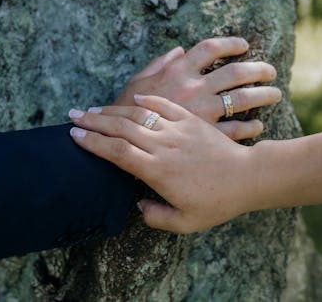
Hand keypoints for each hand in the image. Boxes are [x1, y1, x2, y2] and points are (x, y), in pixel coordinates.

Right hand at [68, 95, 259, 233]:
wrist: (248, 177)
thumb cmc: (218, 202)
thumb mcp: (186, 222)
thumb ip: (156, 217)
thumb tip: (137, 205)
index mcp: (158, 171)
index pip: (117, 152)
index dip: (93, 143)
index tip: (75, 136)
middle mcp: (163, 146)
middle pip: (121, 129)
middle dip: (94, 121)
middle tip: (73, 116)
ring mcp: (177, 130)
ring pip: (138, 114)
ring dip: (113, 111)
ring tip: (94, 109)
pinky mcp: (191, 120)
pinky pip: (164, 105)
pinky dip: (146, 100)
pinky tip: (132, 99)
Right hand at [114, 37, 280, 139]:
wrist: (126, 144)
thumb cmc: (127, 111)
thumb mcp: (138, 81)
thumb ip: (159, 64)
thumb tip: (179, 50)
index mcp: (177, 72)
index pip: (209, 48)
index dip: (230, 43)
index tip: (244, 46)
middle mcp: (193, 88)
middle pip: (235, 72)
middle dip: (258, 70)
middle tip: (271, 71)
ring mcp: (202, 112)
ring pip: (243, 99)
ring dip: (264, 95)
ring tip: (275, 94)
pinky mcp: (206, 136)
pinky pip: (237, 129)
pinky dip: (250, 127)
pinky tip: (257, 126)